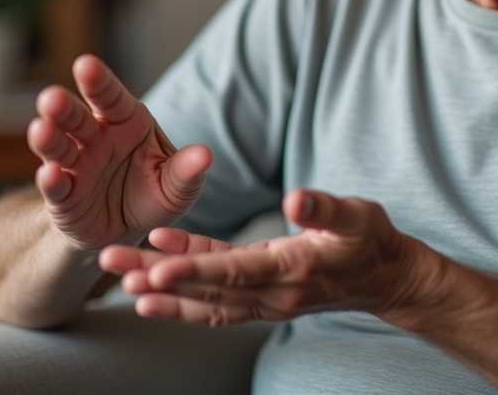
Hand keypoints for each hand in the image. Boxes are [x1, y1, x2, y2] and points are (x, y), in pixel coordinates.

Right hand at [28, 54, 212, 250]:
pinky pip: (56, 187)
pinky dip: (51, 181)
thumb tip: (206, 155)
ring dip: (48, 138)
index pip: (109, 96)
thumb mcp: (176, 186)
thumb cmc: (153, 194)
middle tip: (50, 97)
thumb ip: (186, 171)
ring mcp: (76, 166)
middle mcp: (95, 137)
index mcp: (125, 121)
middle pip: (76, 117)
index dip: (97, 80)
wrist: (128, 230)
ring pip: (58, 146)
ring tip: (40, 129)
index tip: (84, 64)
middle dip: (63, 107)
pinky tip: (49, 174)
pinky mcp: (63, 198)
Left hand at [99, 189, 429, 325]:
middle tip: (111, 264)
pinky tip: (159, 259)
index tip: (153, 269)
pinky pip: (217, 293)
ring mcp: (266, 299)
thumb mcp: (357, 215)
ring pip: (205, 299)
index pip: (234, 273)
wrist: (386, 277)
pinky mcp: (261, 293)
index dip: (192, 269)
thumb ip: (325, 207)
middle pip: (205, 290)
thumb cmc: (371, 239)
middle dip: (156, 279)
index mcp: (293, 268)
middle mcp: (274, 292)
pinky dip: (187, 281)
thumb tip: (295, 198)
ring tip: (119, 278)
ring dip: (162, 291)